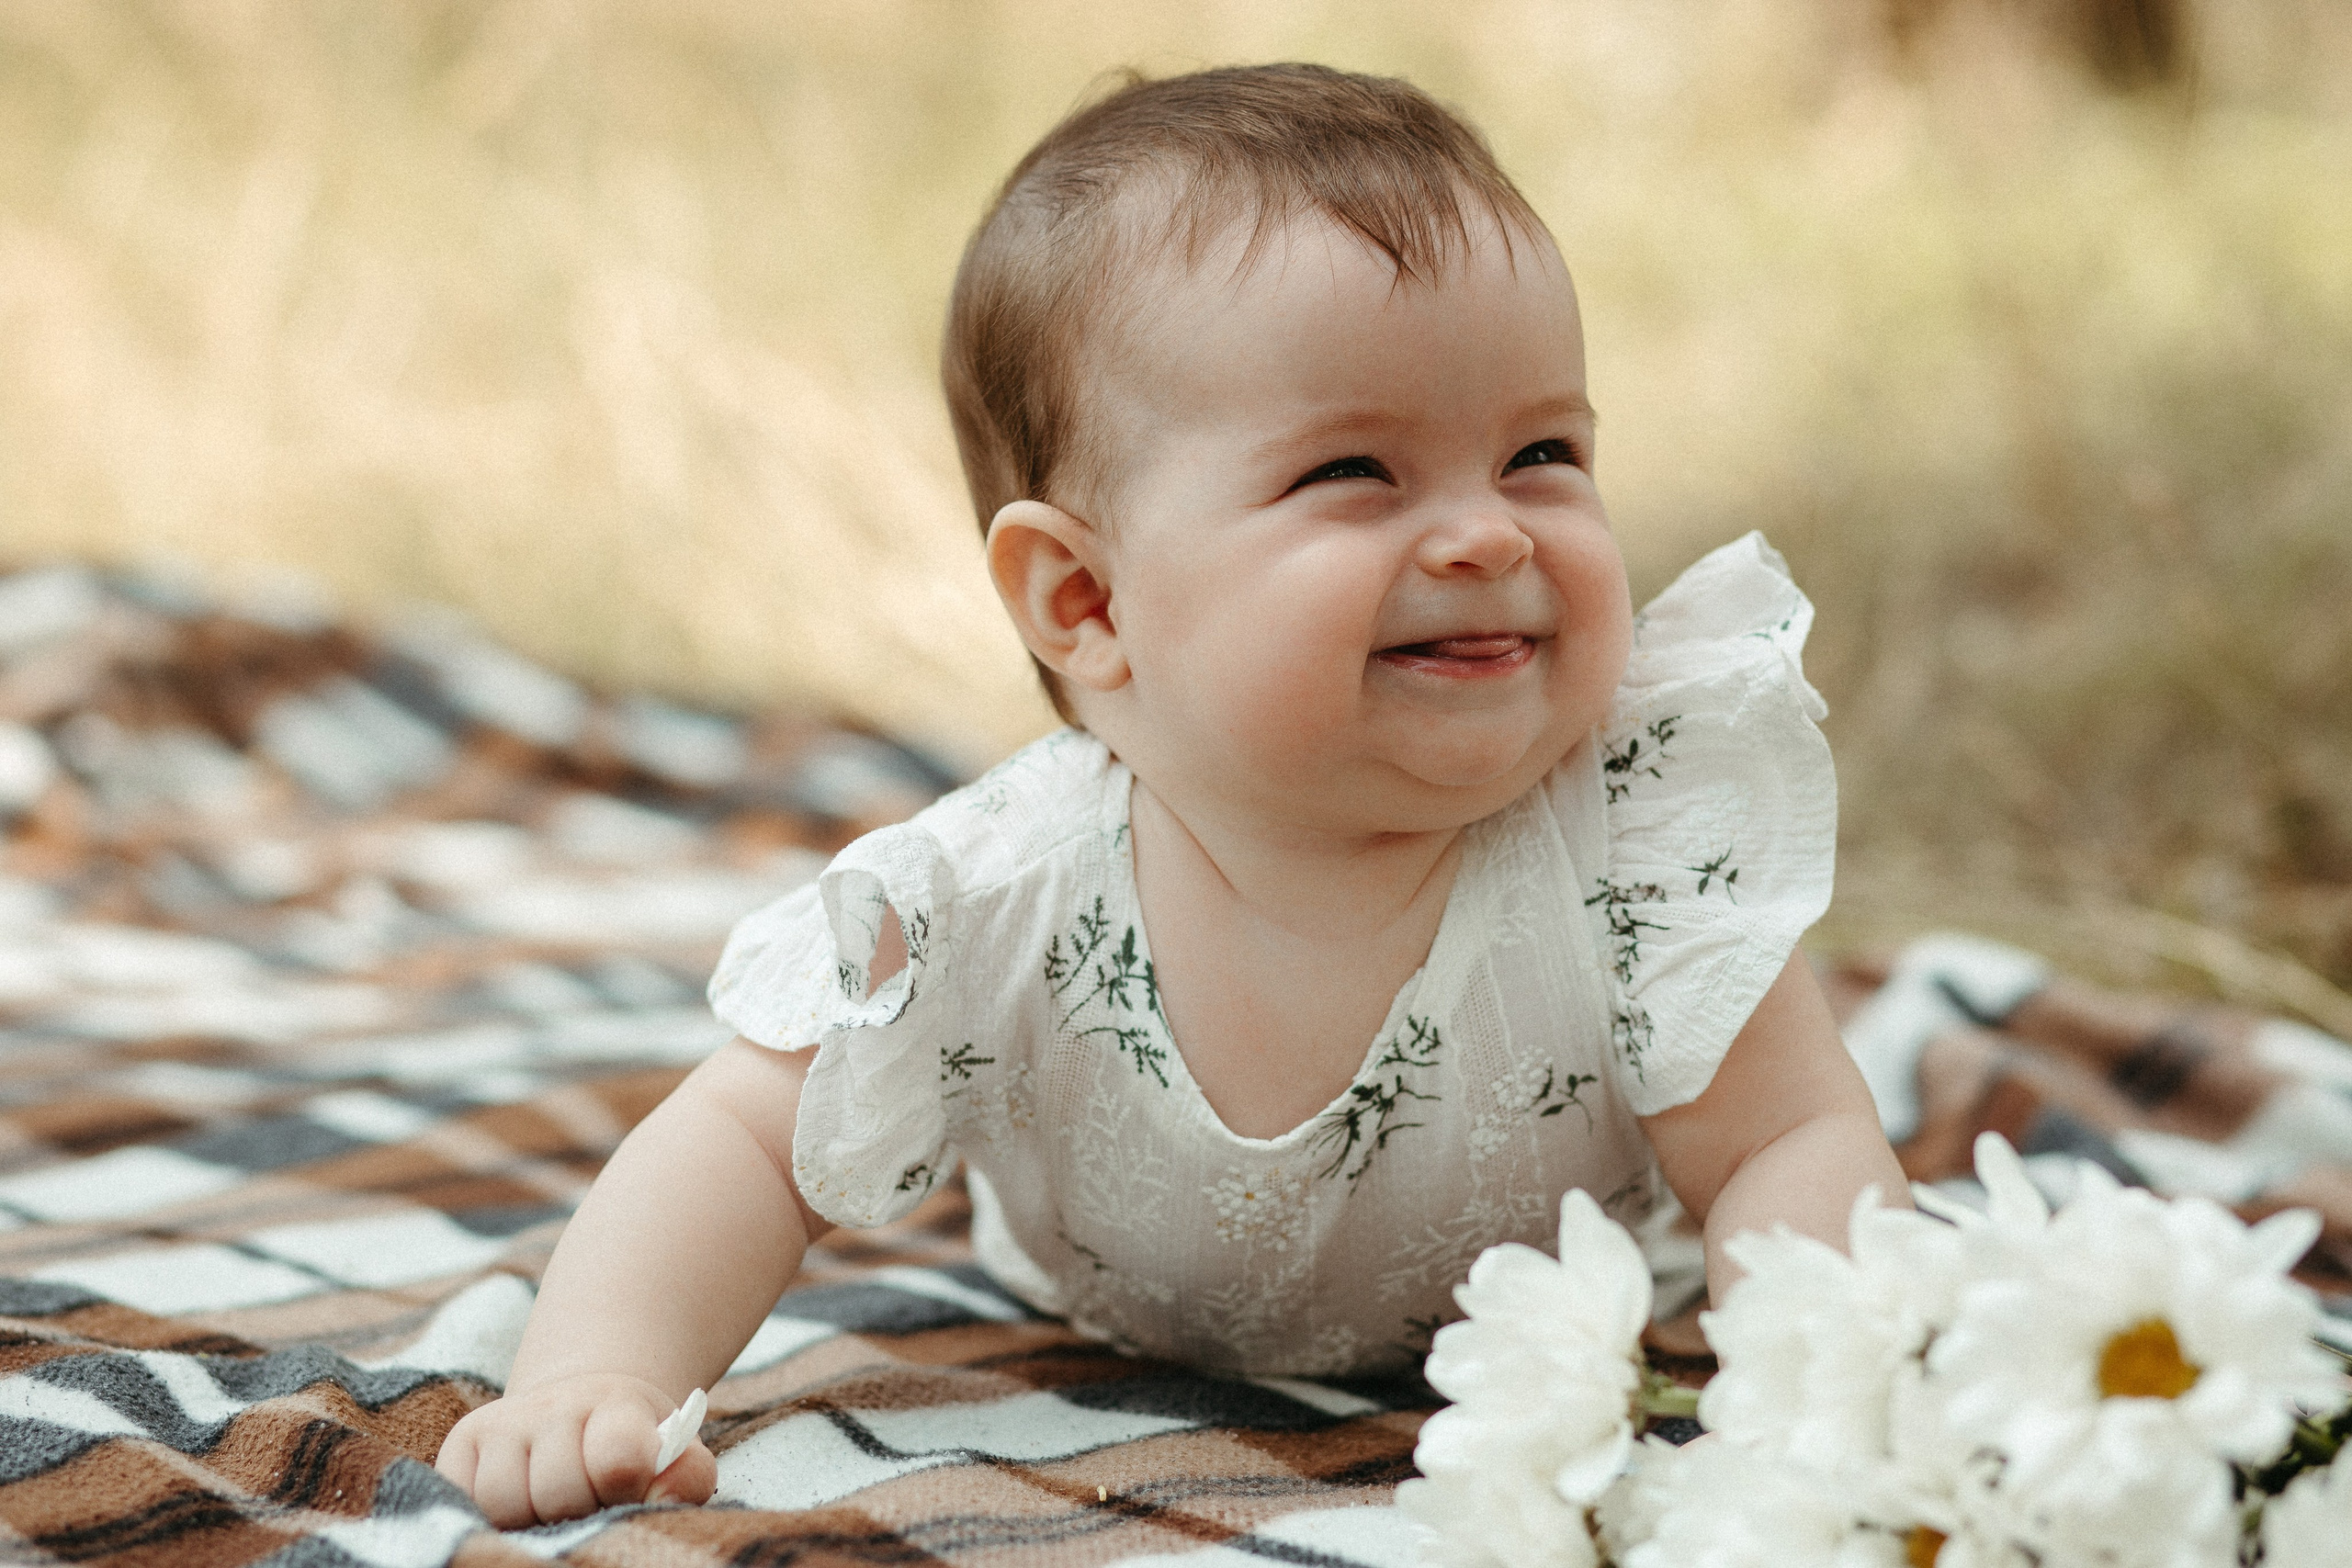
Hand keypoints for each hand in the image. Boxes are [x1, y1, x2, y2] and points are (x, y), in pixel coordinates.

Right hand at [435, 1372, 717, 1527]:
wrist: (580, 1407)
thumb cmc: (635, 1447)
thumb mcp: (675, 1454)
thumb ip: (685, 1476)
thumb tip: (659, 1498)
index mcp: (616, 1404)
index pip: (619, 1459)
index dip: (626, 1492)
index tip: (631, 1494)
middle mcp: (553, 1404)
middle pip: (558, 1493)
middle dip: (580, 1513)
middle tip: (593, 1503)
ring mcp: (502, 1422)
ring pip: (503, 1503)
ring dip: (531, 1521)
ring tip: (555, 1509)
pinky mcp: (460, 1444)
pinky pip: (463, 1501)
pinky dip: (488, 1517)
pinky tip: (518, 1506)